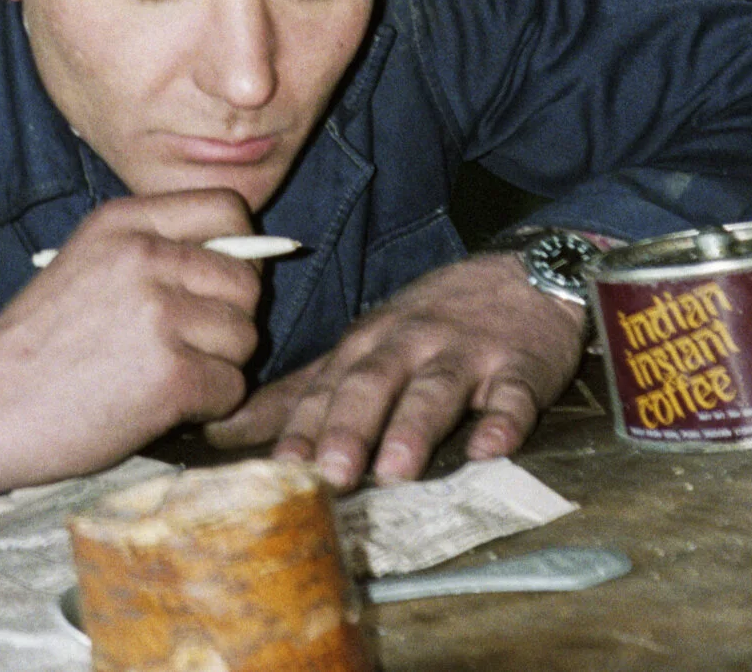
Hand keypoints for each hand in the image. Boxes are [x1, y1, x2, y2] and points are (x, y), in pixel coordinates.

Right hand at [0, 191, 262, 502]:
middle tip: (190, 346)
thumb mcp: (86, 262)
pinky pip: (231, 388)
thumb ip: (154, 249)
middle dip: (230, 320)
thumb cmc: (38, 344)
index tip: (217, 285)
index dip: (239, 250)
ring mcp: (160, 316)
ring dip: (219, 366)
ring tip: (169, 376)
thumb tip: (243, 257)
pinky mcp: (171, 376)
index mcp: (124, 222)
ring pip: (245, 337)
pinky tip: (165, 407)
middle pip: (246, 282)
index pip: (228, 208)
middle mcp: (145, 258)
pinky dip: (208, 407)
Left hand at [202, 254, 584, 490]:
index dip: (300, 429)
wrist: (525, 276)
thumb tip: (225, 430)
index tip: (277, 471)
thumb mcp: (363, 345)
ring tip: (396, 469)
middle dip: (348, 427)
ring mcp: (467, 353)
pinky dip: (504, 420)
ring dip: (415, 426)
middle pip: (373, 383)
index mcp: (366, 344)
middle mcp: (410, 344)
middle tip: (329, 474)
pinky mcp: (521, 366)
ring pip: (437, 388)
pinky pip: (513, 394)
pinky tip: (491, 447)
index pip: (325, 387)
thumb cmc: (432, 322)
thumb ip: (303, 392)